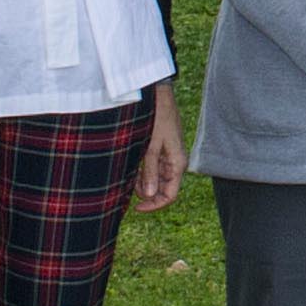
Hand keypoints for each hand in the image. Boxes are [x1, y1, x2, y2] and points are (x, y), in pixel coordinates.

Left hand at [129, 85, 187, 212]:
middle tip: (128, 184)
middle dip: (145, 192)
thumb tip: (148, 196)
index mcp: (177, 164)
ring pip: (155, 180)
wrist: (159, 97)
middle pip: (162, 189)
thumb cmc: (157, 119)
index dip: (154, 205)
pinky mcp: (161, 150)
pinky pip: (152, 168)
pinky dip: (141, 171)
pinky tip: (132, 164)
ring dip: (141, 181)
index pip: (170, 195)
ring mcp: (168, 157)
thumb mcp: (150, 147)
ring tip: (129, 169)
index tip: (136, 207)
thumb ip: (149, 172)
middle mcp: (175, 163)